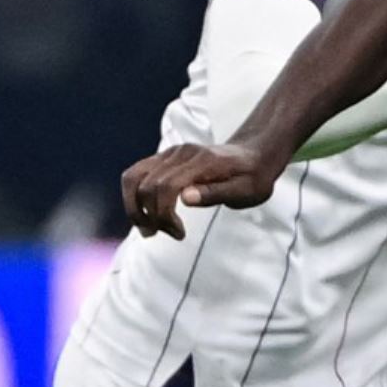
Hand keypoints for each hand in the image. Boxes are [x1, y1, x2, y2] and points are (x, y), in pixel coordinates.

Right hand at [120, 142, 284, 239]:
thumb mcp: (246, 191)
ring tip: (150, 229)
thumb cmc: (252, 177)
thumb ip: (216, 193)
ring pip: (132, 178)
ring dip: (134, 207)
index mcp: (202, 161)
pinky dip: (134, 197)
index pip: (166, 186)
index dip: (164, 214)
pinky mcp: (163, 158)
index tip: (180, 233)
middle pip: (146, 186)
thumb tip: (186, 198)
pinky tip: (148, 215)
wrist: (253, 157)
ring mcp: (169, 153)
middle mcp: (180, 153)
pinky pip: (136, 175)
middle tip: (172, 234)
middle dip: (151, 216)